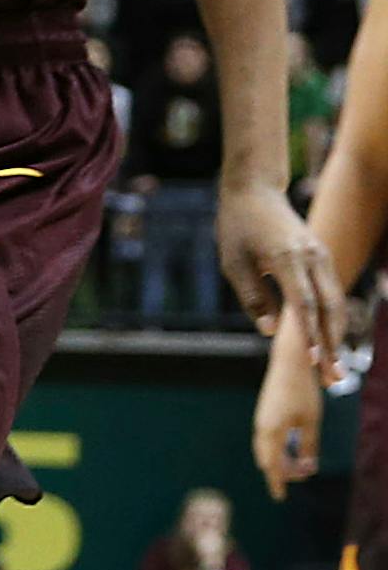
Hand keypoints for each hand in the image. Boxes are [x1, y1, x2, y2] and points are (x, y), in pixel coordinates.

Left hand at [218, 183, 343, 380]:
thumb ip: (253, 297)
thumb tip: (271, 331)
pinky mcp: (322, 258)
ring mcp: (321, 256)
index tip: (315, 361)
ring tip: (334, 370)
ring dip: (337, 337)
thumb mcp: (233, 263)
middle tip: (333, 379)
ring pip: (336, 302)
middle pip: (329, 308)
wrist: (254, 191)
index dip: (311, 334)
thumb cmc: (237, 228)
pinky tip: (330, 343)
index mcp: (287, 258)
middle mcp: (312, 257)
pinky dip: (333, 319)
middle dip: (333, 345)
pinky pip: (332, 293)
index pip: (304, 304)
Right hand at [254, 337, 324, 500]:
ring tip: (299, 464)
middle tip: (304, 474)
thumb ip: (308, 445)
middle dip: (284, 471)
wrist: (288, 364)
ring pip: (266, 450)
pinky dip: (277, 449)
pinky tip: (290, 449)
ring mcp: (261, 421)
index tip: (279, 497)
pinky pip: (267, 440)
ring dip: (281, 460)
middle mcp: (262, 428)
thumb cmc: (302, 392)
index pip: (273, 465)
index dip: (277, 483)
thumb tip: (308, 467)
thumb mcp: (311, 422)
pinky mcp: (264, 415)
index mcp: (272, 431)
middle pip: (268, 459)